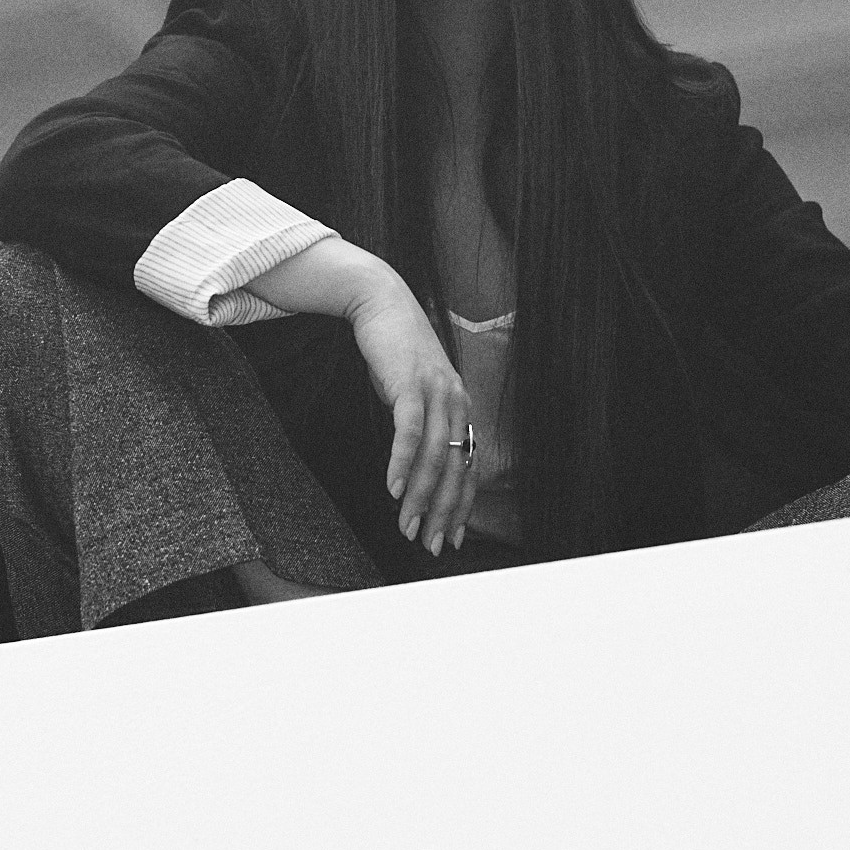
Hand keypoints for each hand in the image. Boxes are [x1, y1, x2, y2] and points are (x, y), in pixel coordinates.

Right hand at [349, 286, 476, 554]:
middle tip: (430, 545)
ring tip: (406, 526)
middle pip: (455, 468)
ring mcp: (436, 391)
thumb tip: (414, 466)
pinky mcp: (410, 383)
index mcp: (460, 408)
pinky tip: (392, 489)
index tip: (450, 537)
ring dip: (419, 496)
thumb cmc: (395, 352)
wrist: (382, 303)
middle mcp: (456, 402)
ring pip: (434, 456)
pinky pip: (409, 431)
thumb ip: (422, 424)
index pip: (467, 466)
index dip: (460, 505)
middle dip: (442, 512)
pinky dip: (401, 462)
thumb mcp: (414, 392)